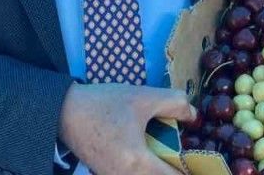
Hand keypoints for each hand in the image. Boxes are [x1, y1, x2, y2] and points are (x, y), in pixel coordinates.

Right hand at [58, 83, 195, 174]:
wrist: (63, 112)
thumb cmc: (103, 104)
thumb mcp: (142, 97)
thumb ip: (173, 103)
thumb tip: (193, 116)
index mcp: (138, 162)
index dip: (191, 172)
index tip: (200, 163)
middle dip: (175, 171)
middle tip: (185, 157)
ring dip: (160, 170)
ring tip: (169, 156)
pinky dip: (146, 170)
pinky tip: (150, 155)